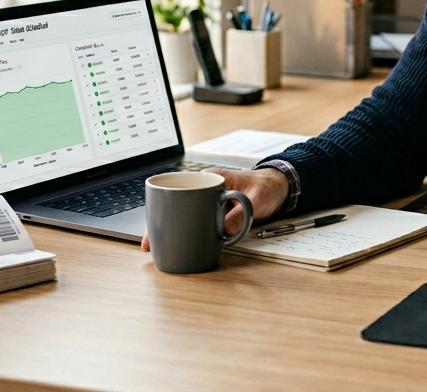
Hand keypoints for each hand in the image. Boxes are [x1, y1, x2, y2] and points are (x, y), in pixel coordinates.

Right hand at [141, 167, 289, 251]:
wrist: (279, 186)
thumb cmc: (266, 187)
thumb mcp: (256, 200)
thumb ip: (240, 216)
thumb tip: (221, 233)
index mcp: (209, 179)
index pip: (176, 190)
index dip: (161, 208)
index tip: (152, 226)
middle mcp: (203, 189)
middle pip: (172, 205)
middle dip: (157, 224)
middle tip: (148, 244)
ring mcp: (205, 200)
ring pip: (180, 214)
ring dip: (168, 229)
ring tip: (156, 247)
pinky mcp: (212, 212)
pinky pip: (193, 221)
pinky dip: (183, 232)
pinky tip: (176, 243)